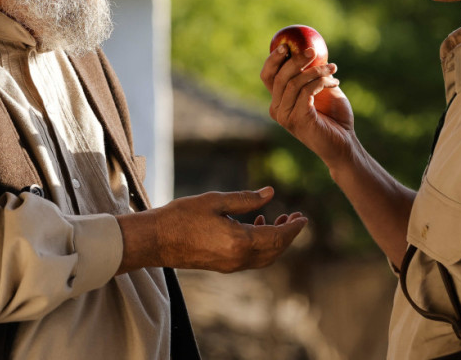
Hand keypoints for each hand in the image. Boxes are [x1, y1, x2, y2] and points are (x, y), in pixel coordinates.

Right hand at [117, 187, 305, 273]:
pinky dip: (261, 246)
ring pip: (265, 258)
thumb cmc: (182, 216)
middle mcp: (238, 259)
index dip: (293, 228)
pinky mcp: (222, 266)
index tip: (304, 218)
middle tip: (296, 219)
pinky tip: (256, 226)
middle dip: (288, 236)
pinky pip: (251, 259)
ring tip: (278, 220)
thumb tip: (271, 193)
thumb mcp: (215, 201)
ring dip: (276, 242)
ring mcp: (230, 266)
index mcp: (239, 242)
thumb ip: (246, 199)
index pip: (277, 237)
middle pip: (275, 251)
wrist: (156, 240)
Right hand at [260, 44, 355, 167]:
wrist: (345, 143)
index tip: (286, 44)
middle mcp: (277, 109)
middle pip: (279, 77)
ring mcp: (285, 116)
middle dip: (296, 60)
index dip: (273, 59)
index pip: (267, 76)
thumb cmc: (335, 117)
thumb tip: (309, 47)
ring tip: (333, 68)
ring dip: (316, 71)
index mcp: (278, 101)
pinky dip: (321, 82)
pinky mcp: (297, 119)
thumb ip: (312, 73)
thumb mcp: (322, 89)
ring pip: (294, 83)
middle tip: (312, 50)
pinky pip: (306, 92)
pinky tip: (334, 81)